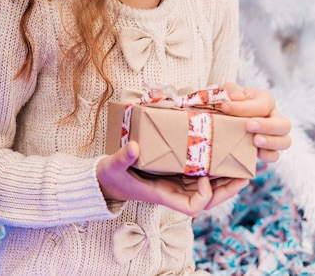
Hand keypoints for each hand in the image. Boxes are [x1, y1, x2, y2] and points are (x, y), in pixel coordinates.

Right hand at [96, 141, 247, 215]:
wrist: (108, 178)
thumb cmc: (112, 175)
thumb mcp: (115, 165)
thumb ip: (124, 157)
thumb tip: (135, 147)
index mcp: (163, 194)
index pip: (193, 206)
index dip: (205, 195)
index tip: (205, 176)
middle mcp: (174, 191)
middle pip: (208, 197)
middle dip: (228, 188)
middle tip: (245, 173)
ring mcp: (176, 182)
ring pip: (207, 185)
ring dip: (224, 176)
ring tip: (240, 162)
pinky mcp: (175, 172)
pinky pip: (199, 173)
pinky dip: (211, 166)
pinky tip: (219, 152)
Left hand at [220, 83, 291, 161]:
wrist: (225, 113)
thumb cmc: (229, 100)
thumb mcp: (228, 91)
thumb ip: (231, 91)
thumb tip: (237, 97)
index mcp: (265, 99)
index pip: (263, 104)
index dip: (243, 107)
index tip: (225, 107)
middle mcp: (274, 117)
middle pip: (284, 124)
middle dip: (267, 126)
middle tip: (249, 126)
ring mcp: (274, 135)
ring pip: (285, 142)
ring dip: (271, 142)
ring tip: (255, 141)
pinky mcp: (267, 149)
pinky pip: (275, 155)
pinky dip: (267, 155)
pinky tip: (254, 153)